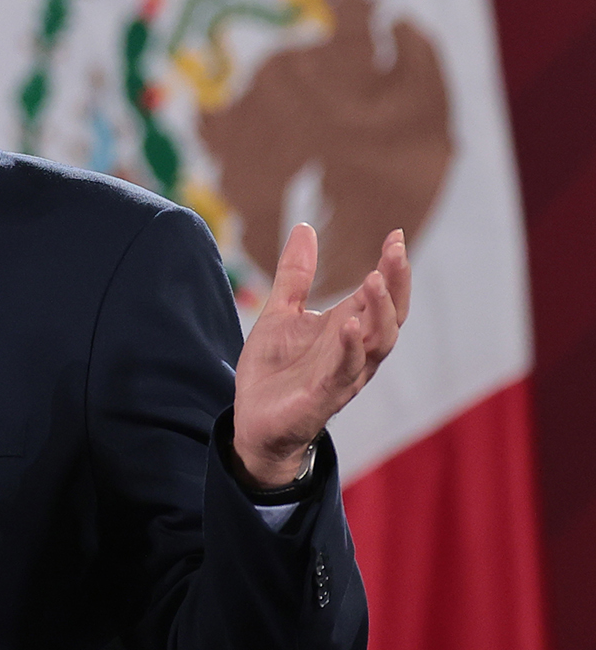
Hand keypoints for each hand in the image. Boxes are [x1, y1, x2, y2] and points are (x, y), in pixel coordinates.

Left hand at [233, 224, 410, 487]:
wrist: (253, 422)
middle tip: (396, 252)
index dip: (392, 268)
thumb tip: (305, 227)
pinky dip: (349, 349)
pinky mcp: (322, 397)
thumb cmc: (274, 370)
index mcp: (347, 329)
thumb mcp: (280, 313)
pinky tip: (348, 327)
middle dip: (396, 284)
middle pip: (390, 316)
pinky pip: (343, 373)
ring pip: (376, 344)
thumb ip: (295, 275)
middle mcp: (354, 351)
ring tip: (375, 280)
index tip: (396, 235)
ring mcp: (342, 375)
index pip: (381, 295)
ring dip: (379, 312)